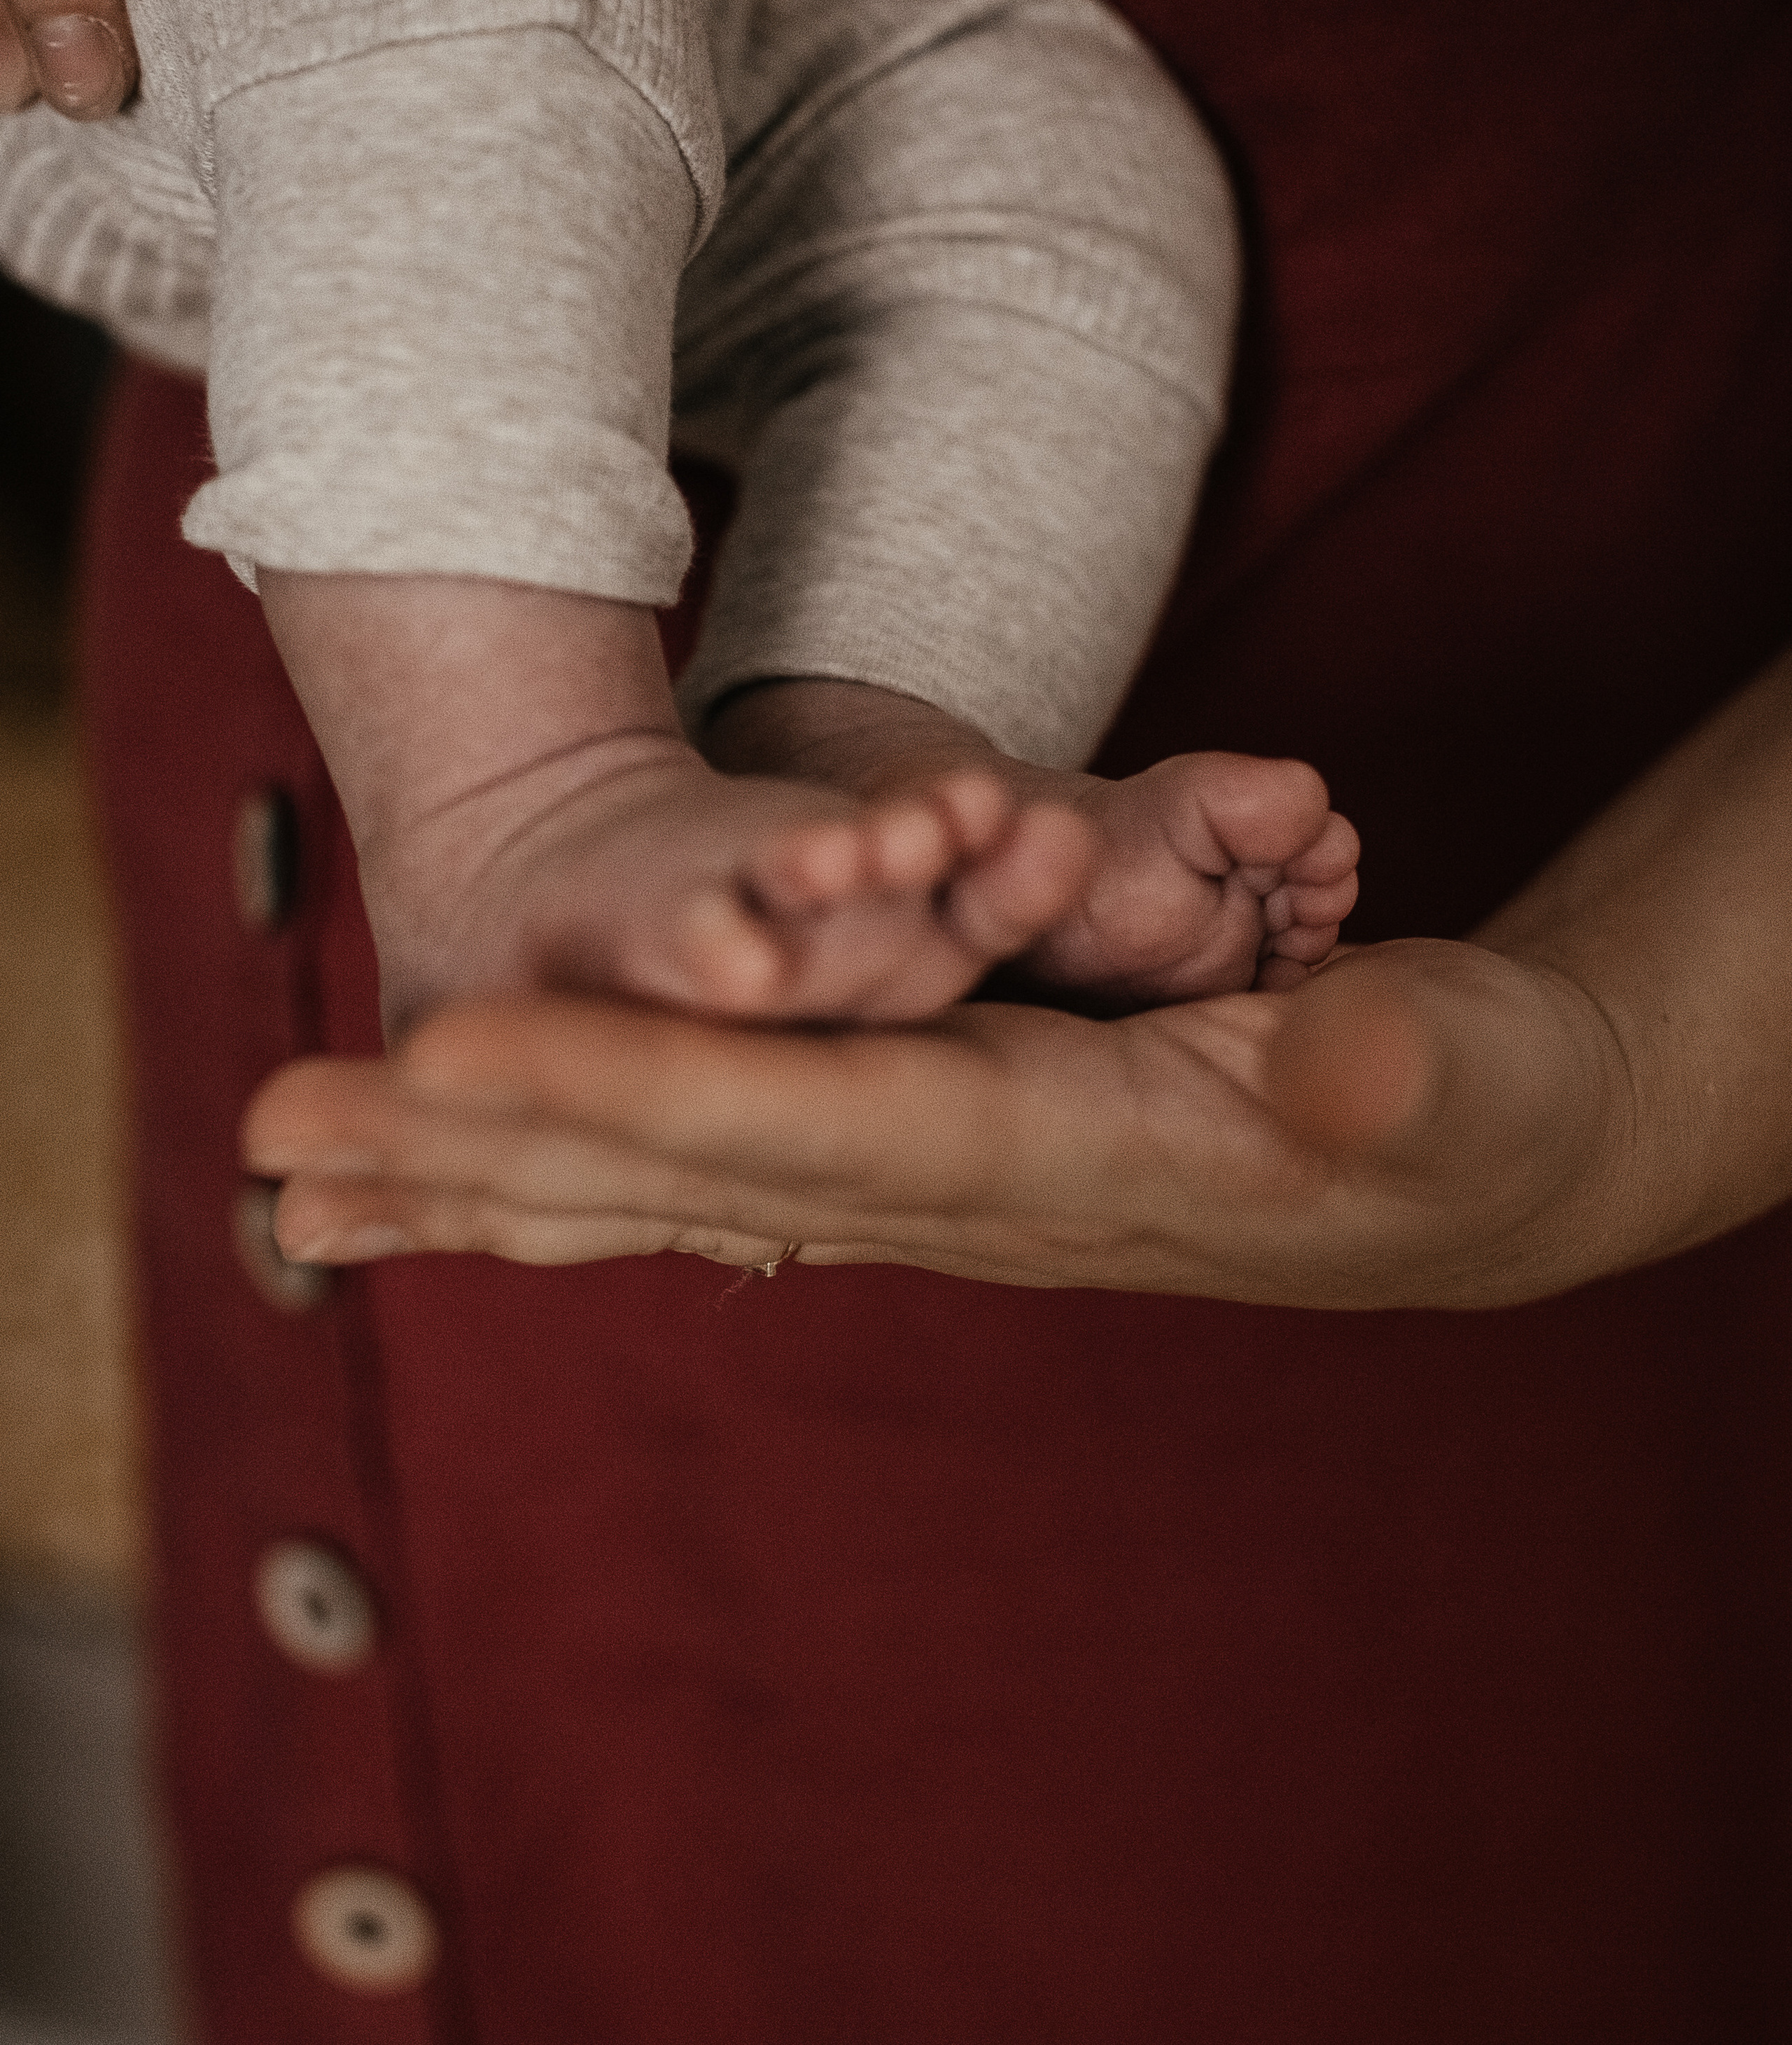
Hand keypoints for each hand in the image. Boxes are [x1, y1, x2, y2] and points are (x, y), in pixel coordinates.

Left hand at [243, 939, 1651, 1308]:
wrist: (1462, 1172)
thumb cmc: (1478, 1111)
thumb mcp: (1460, 1073)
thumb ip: (1394, 1076)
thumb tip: (1343, 1067)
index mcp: (1057, 1159)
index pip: (813, 1128)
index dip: (634, 1092)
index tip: (447, 1055)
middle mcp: (954, 1187)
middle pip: (685, 1172)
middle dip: (479, 1151)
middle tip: (275, 1135)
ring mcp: (929, 1174)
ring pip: (674, 1176)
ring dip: (482, 1170)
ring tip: (302, 1168)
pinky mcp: (933, 1145)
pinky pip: (722, 1162)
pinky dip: (582, 1165)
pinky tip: (468, 1169)